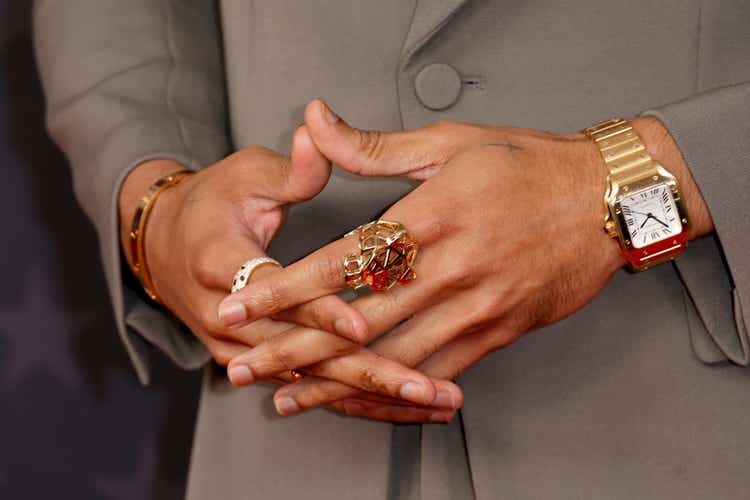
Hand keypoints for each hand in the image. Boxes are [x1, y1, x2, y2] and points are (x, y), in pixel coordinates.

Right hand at [118, 127, 455, 407]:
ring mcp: (239, 347)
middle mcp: (227, 317)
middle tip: (425, 387)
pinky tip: (401, 408)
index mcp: (222, 263)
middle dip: (367, 372)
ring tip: (430, 402)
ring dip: (372, 394)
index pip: (277, 292)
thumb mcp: (244, 175)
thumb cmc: (210, 204)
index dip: (321, 309)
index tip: (362, 325)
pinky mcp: (255, 360)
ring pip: (311, 379)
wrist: (162, 243)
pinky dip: (354, 398)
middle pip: (302, 352)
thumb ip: (290, 167)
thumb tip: (318, 132)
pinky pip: (308, 386)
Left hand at [220, 100, 712, 419]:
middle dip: (292, 349)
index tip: (241, 304)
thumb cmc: (529, 166)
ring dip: (333, 382)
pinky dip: (394, 393)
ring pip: (392, 358)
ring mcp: (476, 305)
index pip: (341, 261)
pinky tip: (361, 402)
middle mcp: (450, 268)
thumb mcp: (450, 144)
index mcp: (431, 216)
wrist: (606, 199)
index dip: (285, 289)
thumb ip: (372, 146)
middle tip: (243, 367)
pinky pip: (438, 372)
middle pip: (357, 320)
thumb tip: (315, 122)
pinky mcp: (499, 331)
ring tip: (286, 399)